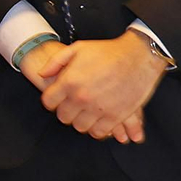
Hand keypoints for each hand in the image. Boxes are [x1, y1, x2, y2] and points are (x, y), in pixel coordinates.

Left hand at [39, 32, 164, 141]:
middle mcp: (81, 98)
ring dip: (80, 121)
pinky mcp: (116, 117)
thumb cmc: (107, 52)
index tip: (57, 98)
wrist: (138, 58)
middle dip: (65, 111)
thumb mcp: (77, 49)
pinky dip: (96, 129)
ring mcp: (99, 109)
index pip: (49, 102)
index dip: (51, 100)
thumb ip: (56, 62)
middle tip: (72, 105)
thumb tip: (43, 74)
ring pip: (80, 127)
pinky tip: (97, 120)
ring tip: (85, 112)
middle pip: (63, 117)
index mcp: (69, 81)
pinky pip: (99, 132)